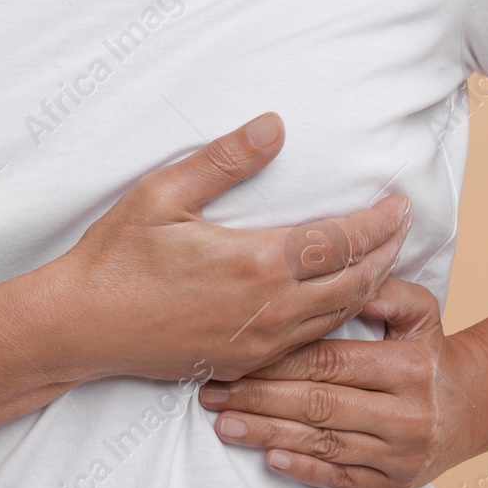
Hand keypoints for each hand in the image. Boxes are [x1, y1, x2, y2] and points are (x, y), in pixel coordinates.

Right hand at [56, 112, 412, 384]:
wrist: (81, 326)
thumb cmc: (117, 257)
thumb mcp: (163, 194)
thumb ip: (224, 160)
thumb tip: (274, 126)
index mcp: (257, 263)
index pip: (342, 241)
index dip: (379, 222)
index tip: (401, 203)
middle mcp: (269, 309)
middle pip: (355, 282)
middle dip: (388, 252)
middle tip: (406, 226)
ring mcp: (260, 341)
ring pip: (339, 315)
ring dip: (371, 284)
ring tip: (387, 258)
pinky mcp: (246, 361)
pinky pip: (311, 341)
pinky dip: (341, 317)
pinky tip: (342, 302)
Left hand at [197, 277, 482, 487]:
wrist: (473, 408)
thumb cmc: (429, 350)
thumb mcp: (419, 310)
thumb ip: (383, 291)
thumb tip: (346, 279)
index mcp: (407, 368)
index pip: (329, 362)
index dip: (278, 359)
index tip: (234, 354)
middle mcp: (407, 414)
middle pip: (318, 404)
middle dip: (258, 398)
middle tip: (211, 391)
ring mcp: (401, 454)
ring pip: (323, 443)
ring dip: (267, 435)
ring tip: (223, 424)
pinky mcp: (394, 484)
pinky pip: (342, 480)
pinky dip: (305, 470)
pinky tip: (269, 459)